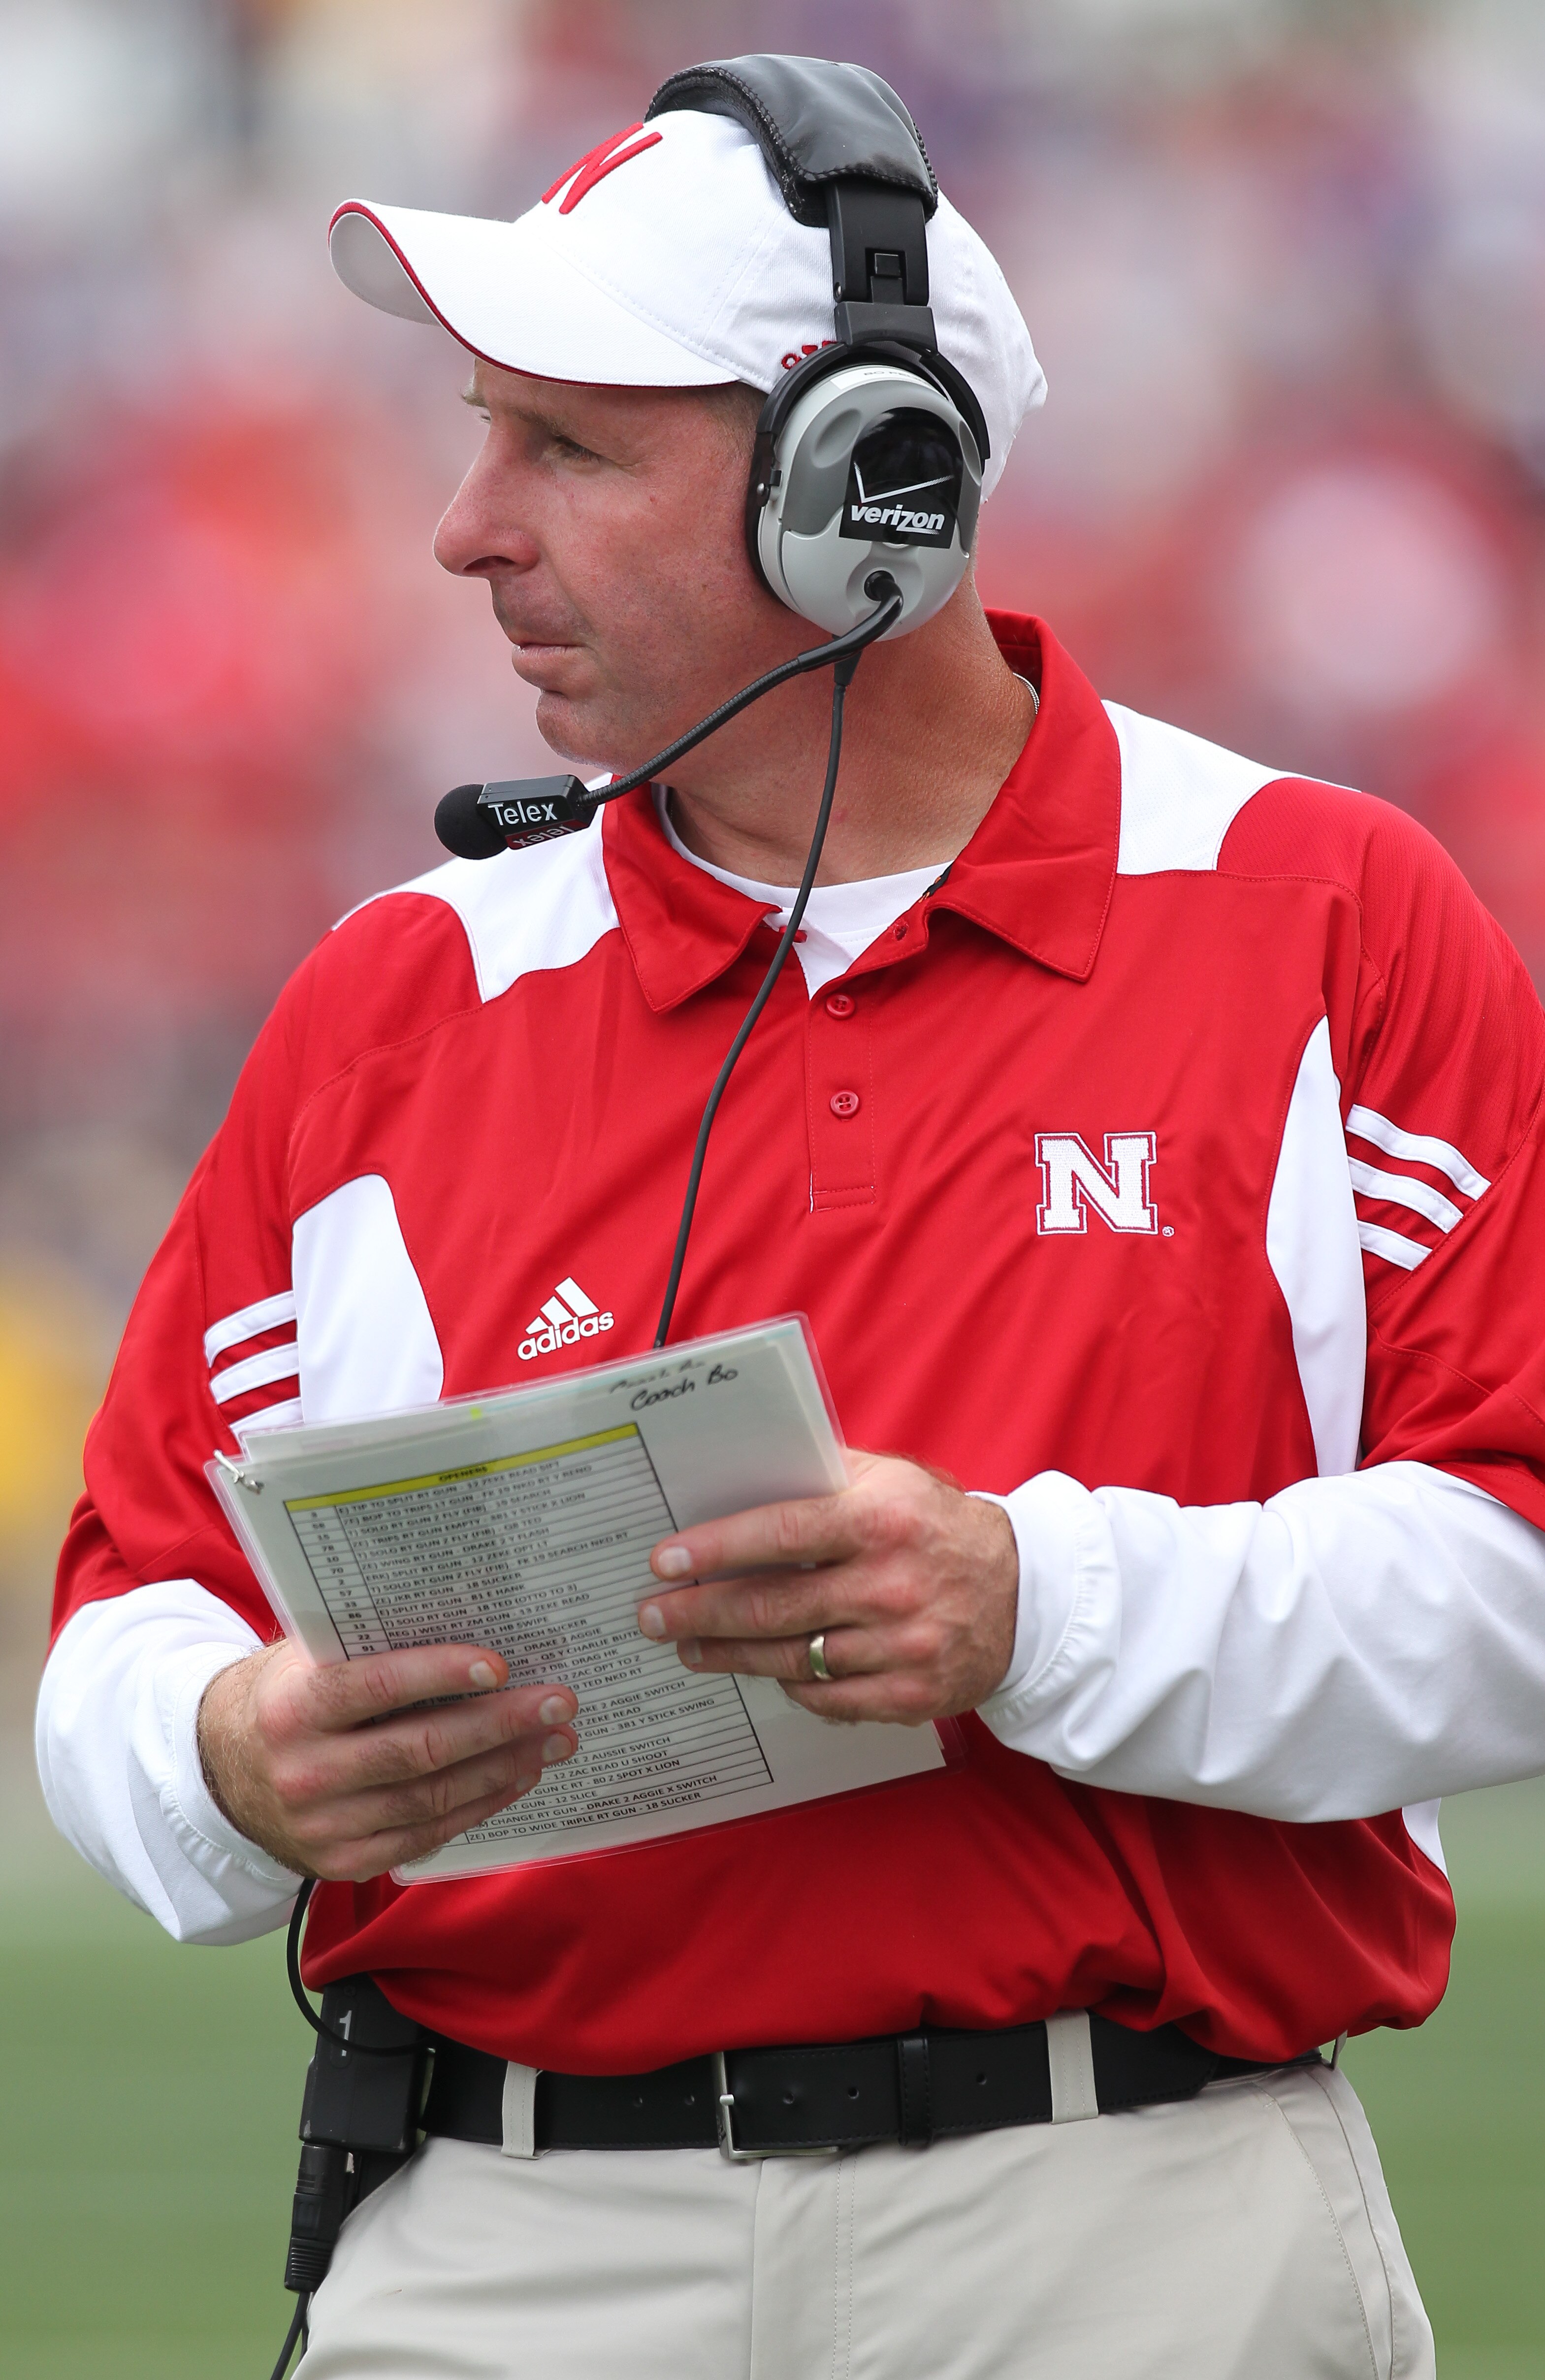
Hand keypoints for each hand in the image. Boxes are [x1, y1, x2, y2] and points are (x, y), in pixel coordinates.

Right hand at [197, 1640, 577, 1881]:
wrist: (221, 1772)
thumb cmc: (285, 1697)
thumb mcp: (305, 1660)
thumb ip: (366, 1645)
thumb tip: (464, 1617)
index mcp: (293, 1708)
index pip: (376, 1687)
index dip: (440, 1675)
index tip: (499, 1665)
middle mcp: (306, 1772)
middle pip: (420, 1749)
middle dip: (500, 1725)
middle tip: (558, 1702)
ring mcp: (324, 1826)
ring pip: (432, 1798)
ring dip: (504, 1768)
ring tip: (553, 1740)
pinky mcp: (344, 1862)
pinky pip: (426, 1836)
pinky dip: (478, 1806)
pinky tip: (516, 1778)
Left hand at [638, 1452, 1018, 1723]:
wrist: (1026, 1593)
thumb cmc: (938, 1527)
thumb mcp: (891, 1480)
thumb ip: (823, 1474)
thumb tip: (741, 1473)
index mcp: (881, 1521)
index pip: (780, 1533)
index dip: (715, 1549)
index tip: (665, 1561)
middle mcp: (891, 1585)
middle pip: (771, 1607)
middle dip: (699, 1613)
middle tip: (653, 1616)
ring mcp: (903, 1646)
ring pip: (790, 1659)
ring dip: (728, 1655)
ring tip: (689, 1646)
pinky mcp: (913, 1694)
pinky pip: (828, 1699)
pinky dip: (790, 1685)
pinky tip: (762, 1670)